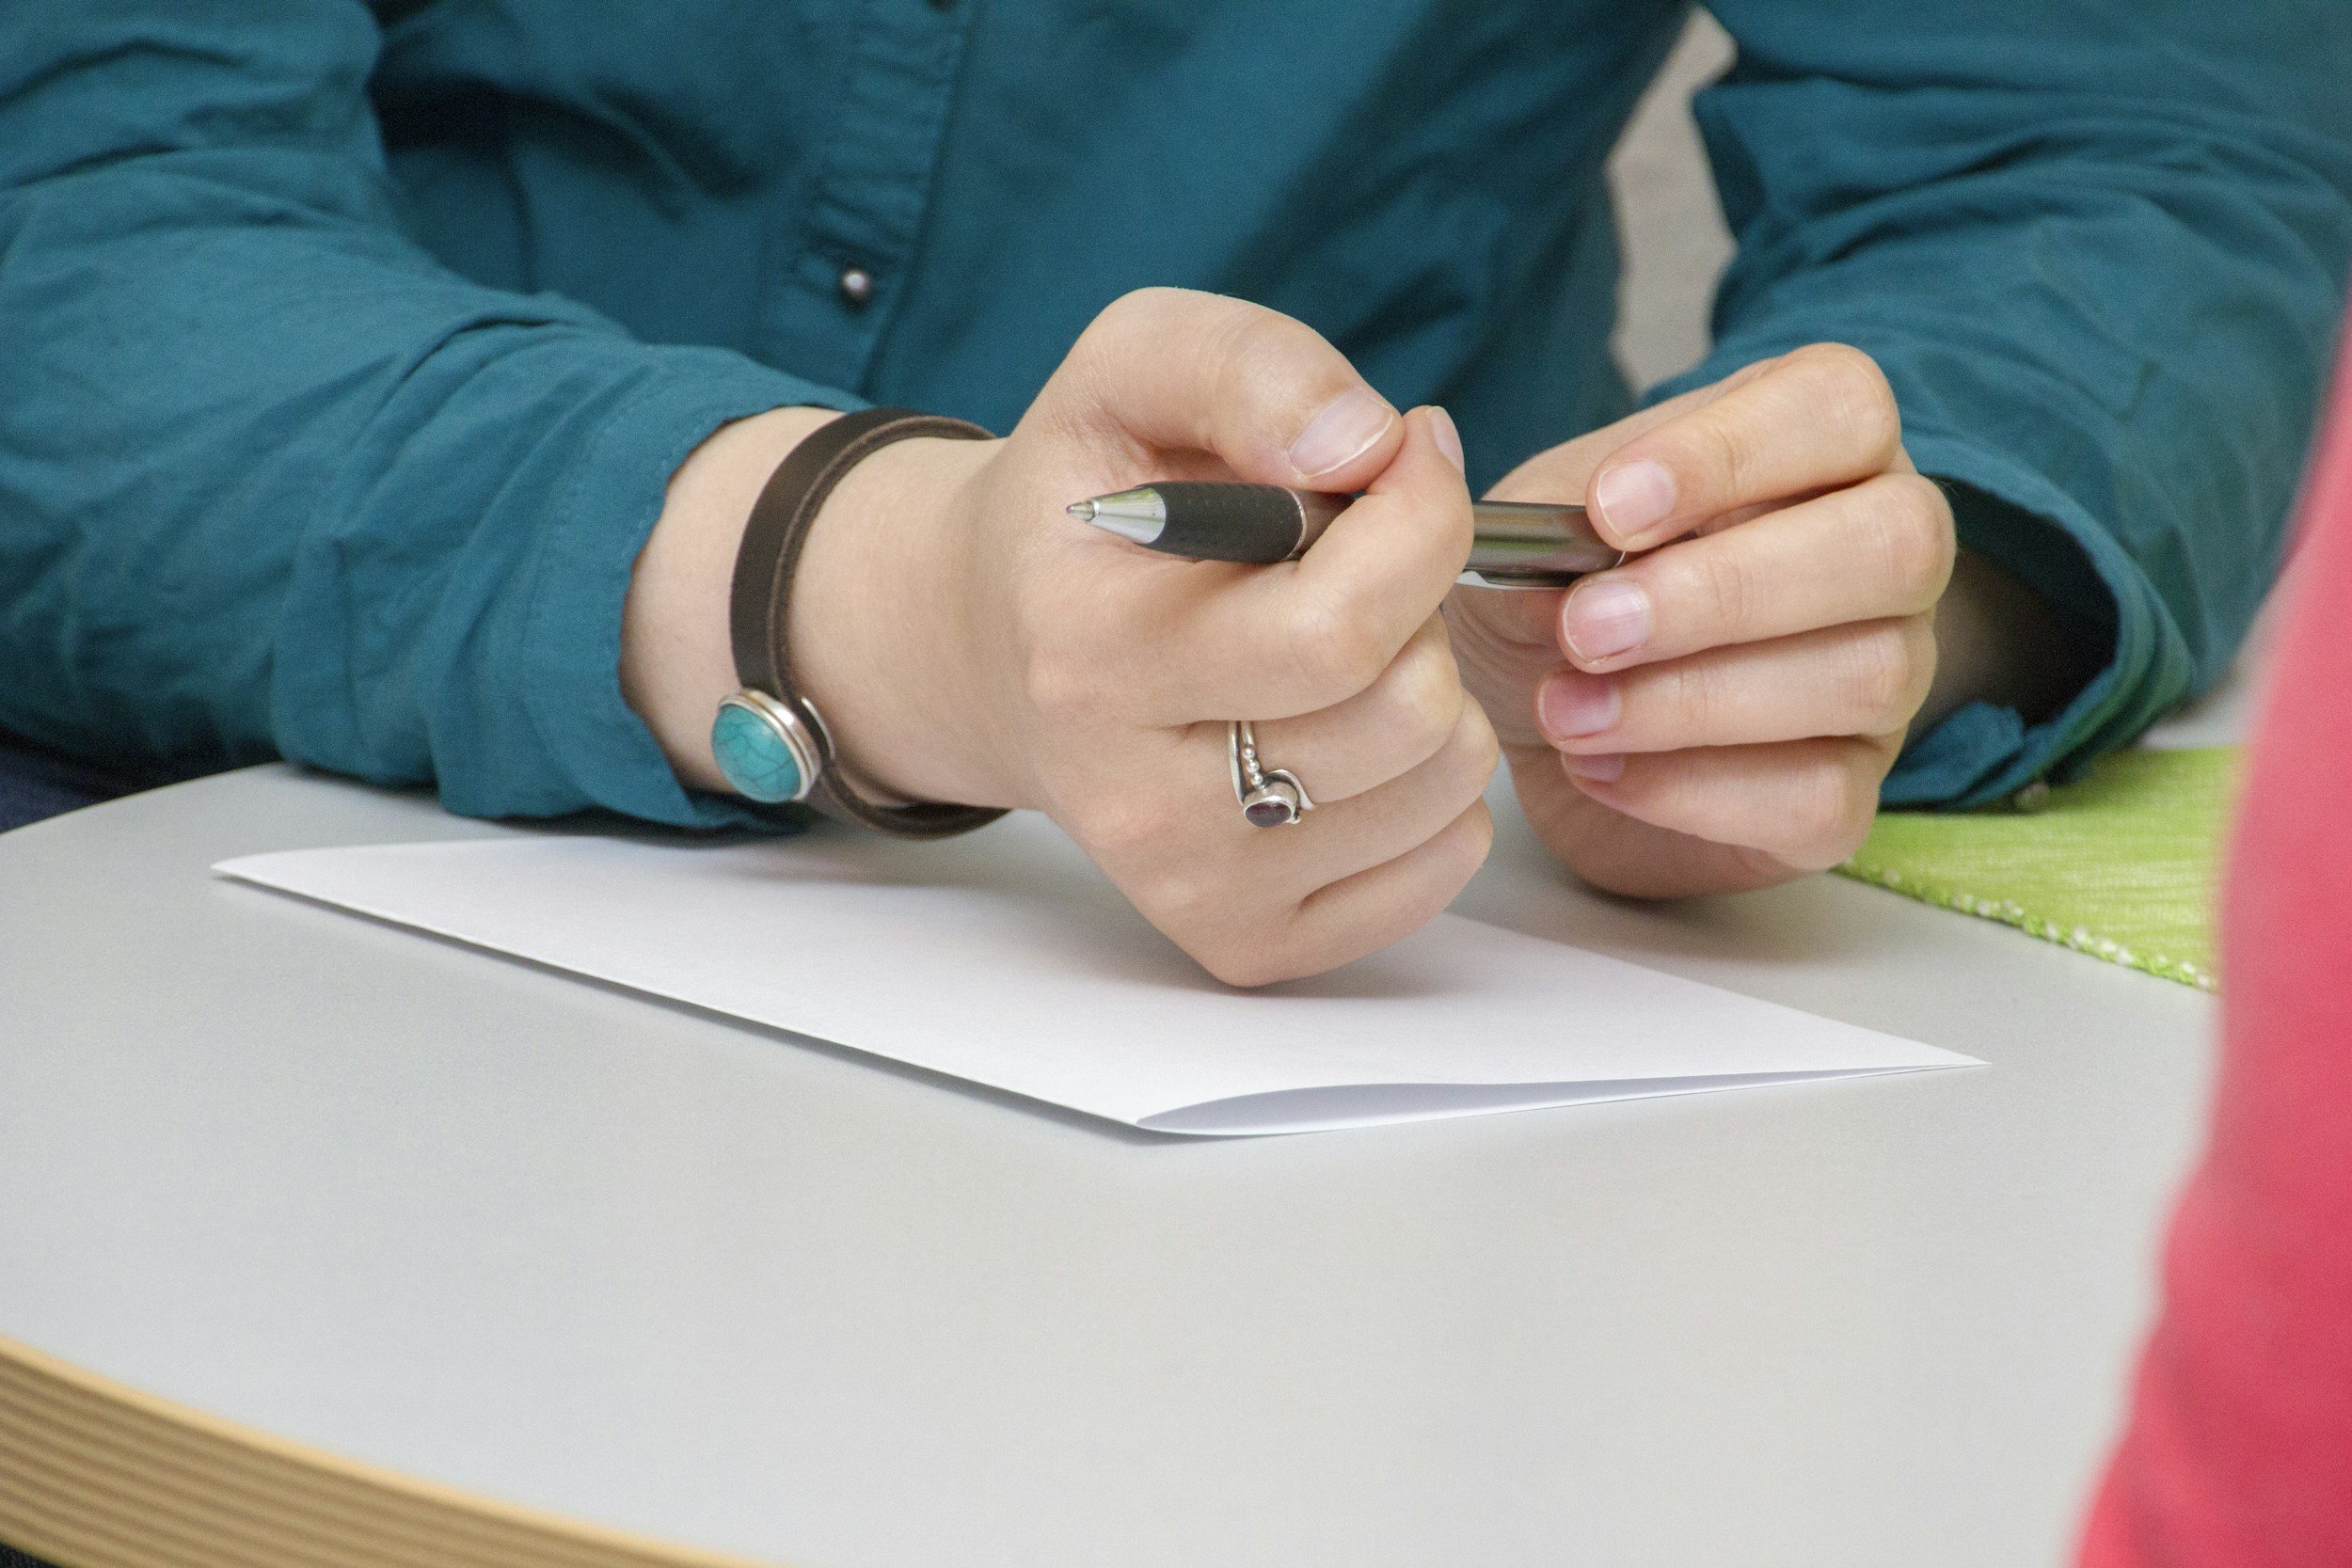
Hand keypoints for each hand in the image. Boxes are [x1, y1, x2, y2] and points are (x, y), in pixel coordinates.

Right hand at [626, 289, 1498, 984]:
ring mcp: (1187, 886)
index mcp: (1092, 655)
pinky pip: (1440, 864)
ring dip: (1433, 691)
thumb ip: (1249, 366)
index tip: (1401, 462)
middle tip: (1360, 566)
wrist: (991, 649)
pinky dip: (1433, 787)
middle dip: (1423, 608)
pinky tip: (1352, 731)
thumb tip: (1365, 446)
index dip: (1420, 517)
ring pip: (1440, 788)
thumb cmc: (1084, 507)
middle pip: (1404, 713)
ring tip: (1347, 647)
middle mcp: (1131, 799)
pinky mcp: (1243, 942)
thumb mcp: (1131, 369)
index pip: (1341, 625)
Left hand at [1445, 344, 1953, 897]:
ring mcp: (1890, 674)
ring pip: (1865, 675)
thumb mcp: (1530, 535)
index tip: (1607, 509)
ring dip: (1692, 700)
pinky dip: (1694, 790)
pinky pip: (1820, 796)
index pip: (1837, 404)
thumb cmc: (1557, 596)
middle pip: (1894, 542)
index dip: (1730, 455)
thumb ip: (1551, 527)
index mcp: (1817, 443)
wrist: (1541, 728)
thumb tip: (1569, 561)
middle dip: (1725, 590)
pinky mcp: (1851, 792)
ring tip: (1565, 711)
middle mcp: (1885, 550)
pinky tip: (1598, 769)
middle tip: (1585, 631)